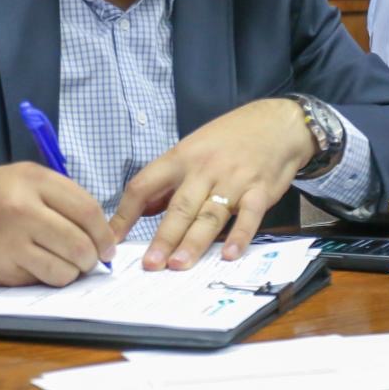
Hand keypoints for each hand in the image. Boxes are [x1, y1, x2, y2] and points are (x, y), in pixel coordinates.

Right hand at [0, 163, 115, 286]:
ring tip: (61, 263)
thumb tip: (98, 233)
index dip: (104, 234)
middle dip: (91, 258)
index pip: (87, 210)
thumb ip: (61, 198)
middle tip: (89, 260)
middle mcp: (22, 209)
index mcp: (33, 181)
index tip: (108, 246)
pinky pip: (37, 282)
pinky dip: (43, 278)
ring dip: (70, 273)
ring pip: (63, 271)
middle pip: (80, 245)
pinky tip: (32, 265)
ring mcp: (9, 242)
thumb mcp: (23, 178)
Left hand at [110, 99, 314, 270]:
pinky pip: (249, 215)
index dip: (125, 213)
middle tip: (150, 264)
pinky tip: (230, 254)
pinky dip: (240, 235)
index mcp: (180, 158)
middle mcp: (204, 169)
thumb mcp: (192, 149)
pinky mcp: (260, 190)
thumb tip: (144, 210)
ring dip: (194, 242)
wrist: (277, 123)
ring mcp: (233, 180)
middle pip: (179, 207)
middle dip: (163, 238)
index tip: (111, 238)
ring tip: (179, 265)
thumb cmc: (230, 138)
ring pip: (209, 215)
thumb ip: (169, 182)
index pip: (144, 185)